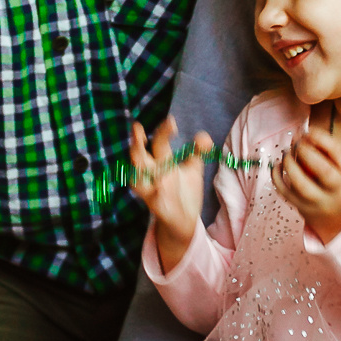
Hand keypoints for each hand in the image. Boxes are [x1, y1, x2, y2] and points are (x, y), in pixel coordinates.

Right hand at [129, 118, 210, 273]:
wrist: (183, 220)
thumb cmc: (185, 190)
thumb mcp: (193, 168)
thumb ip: (198, 151)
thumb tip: (203, 136)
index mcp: (160, 161)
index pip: (158, 142)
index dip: (163, 131)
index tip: (172, 120)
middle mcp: (152, 173)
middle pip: (140, 155)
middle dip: (136, 141)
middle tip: (137, 126)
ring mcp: (151, 189)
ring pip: (137, 175)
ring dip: (137, 163)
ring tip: (138, 149)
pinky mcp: (155, 205)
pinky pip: (149, 197)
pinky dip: (151, 191)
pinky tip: (158, 186)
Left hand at [275, 127, 340, 242]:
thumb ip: (330, 152)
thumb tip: (304, 133)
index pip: (338, 153)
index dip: (321, 138)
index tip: (309, 131)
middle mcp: (337, 191)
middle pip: (322, 169)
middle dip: (306, 151)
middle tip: (297, 142)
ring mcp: (319, 203)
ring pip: (301, 183)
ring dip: (290, 163)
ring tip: (286, 152)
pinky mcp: (303, 209)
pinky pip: (285, 192)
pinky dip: (277, 176)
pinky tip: (277, 165)